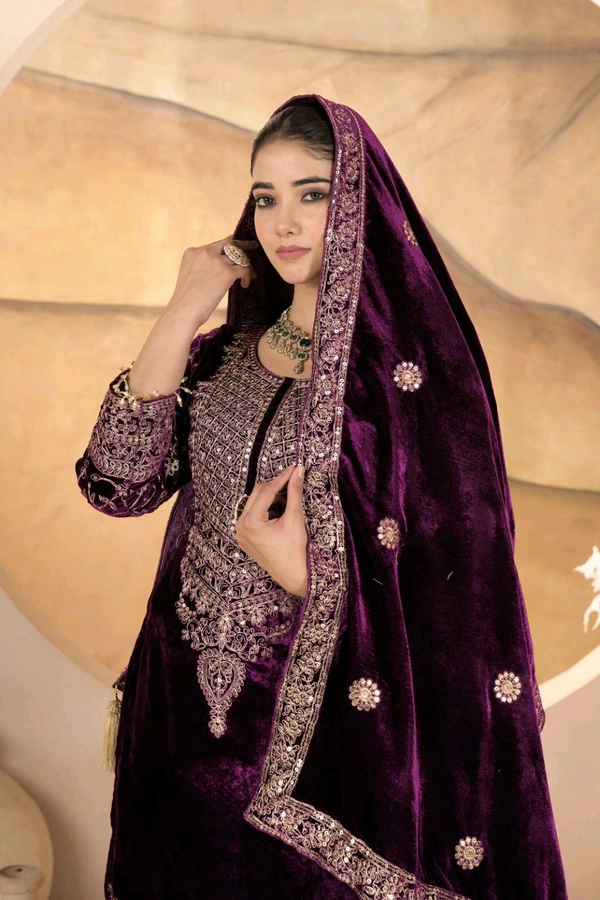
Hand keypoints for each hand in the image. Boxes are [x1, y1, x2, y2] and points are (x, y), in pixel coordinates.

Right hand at [165, 234, 258, 330]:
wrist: (184, 311)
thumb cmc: (186, 301)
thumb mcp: (189, 275)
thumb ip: (201, 266)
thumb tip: (218, 270)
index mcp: (192, 252)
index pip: (215, 245)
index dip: (227, 247)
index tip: (236, 248)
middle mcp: (204, 252)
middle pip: (229, 243)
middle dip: (243, 244)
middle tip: (253, 246)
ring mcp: (216, 261)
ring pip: (240, 257)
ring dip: (247, 265)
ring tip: (251, 274)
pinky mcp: (227, 272)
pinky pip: (245, 269)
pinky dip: (248, 277)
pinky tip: (245, 285)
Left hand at [235, 465, 308, 597]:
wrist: (294, 576)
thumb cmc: (295, 550)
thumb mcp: (295, 518)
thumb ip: (294, 492)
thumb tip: (298, 471)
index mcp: (250, 521)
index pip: (266, 490)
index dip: (282, 478)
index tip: (295, 468)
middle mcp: (240, 526)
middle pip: (257, 494)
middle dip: (276, 487)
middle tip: (293, 480)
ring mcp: (241, 533)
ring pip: (255, 504)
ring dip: (271, 498)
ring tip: (289, 500)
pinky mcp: (245, 539)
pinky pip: (253, 516)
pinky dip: (266, 510)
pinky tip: (281, 512)